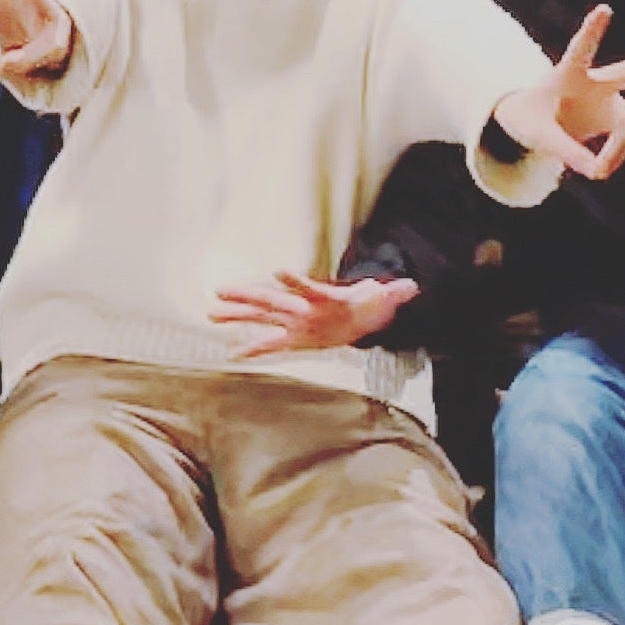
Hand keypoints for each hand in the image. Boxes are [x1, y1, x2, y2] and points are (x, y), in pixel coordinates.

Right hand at [210, 269, 419, 359]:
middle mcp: (303, 308)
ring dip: (237, 316)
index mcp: (323, 298)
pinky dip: (252, 348)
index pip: (308, 288)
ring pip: (262, 317)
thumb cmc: (369, 305)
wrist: (362, 314)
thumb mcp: (384, 300)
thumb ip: (395, 294)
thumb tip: (412, 286)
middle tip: (220, 290)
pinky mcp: (294, 338)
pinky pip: (270, 343)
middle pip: (272, 300)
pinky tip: (233, 353)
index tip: (279, 272)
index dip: (295, 281)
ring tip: (212, 313)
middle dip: (247, 296)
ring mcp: (295, 322)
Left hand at [492, 4, 624, 181]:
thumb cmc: (529, 117)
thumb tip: (601, 172)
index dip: (592, 31)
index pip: (581, 50)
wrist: (531, 119)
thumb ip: (567, 152)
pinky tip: (598, 168)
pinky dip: (612, 158)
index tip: (605, 9)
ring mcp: (609, 101)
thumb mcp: (538, 134)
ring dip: (617, 150)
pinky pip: (622, 143)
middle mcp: (596, 83)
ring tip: (598, 171)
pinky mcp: (614, 119)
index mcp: (568, 73)